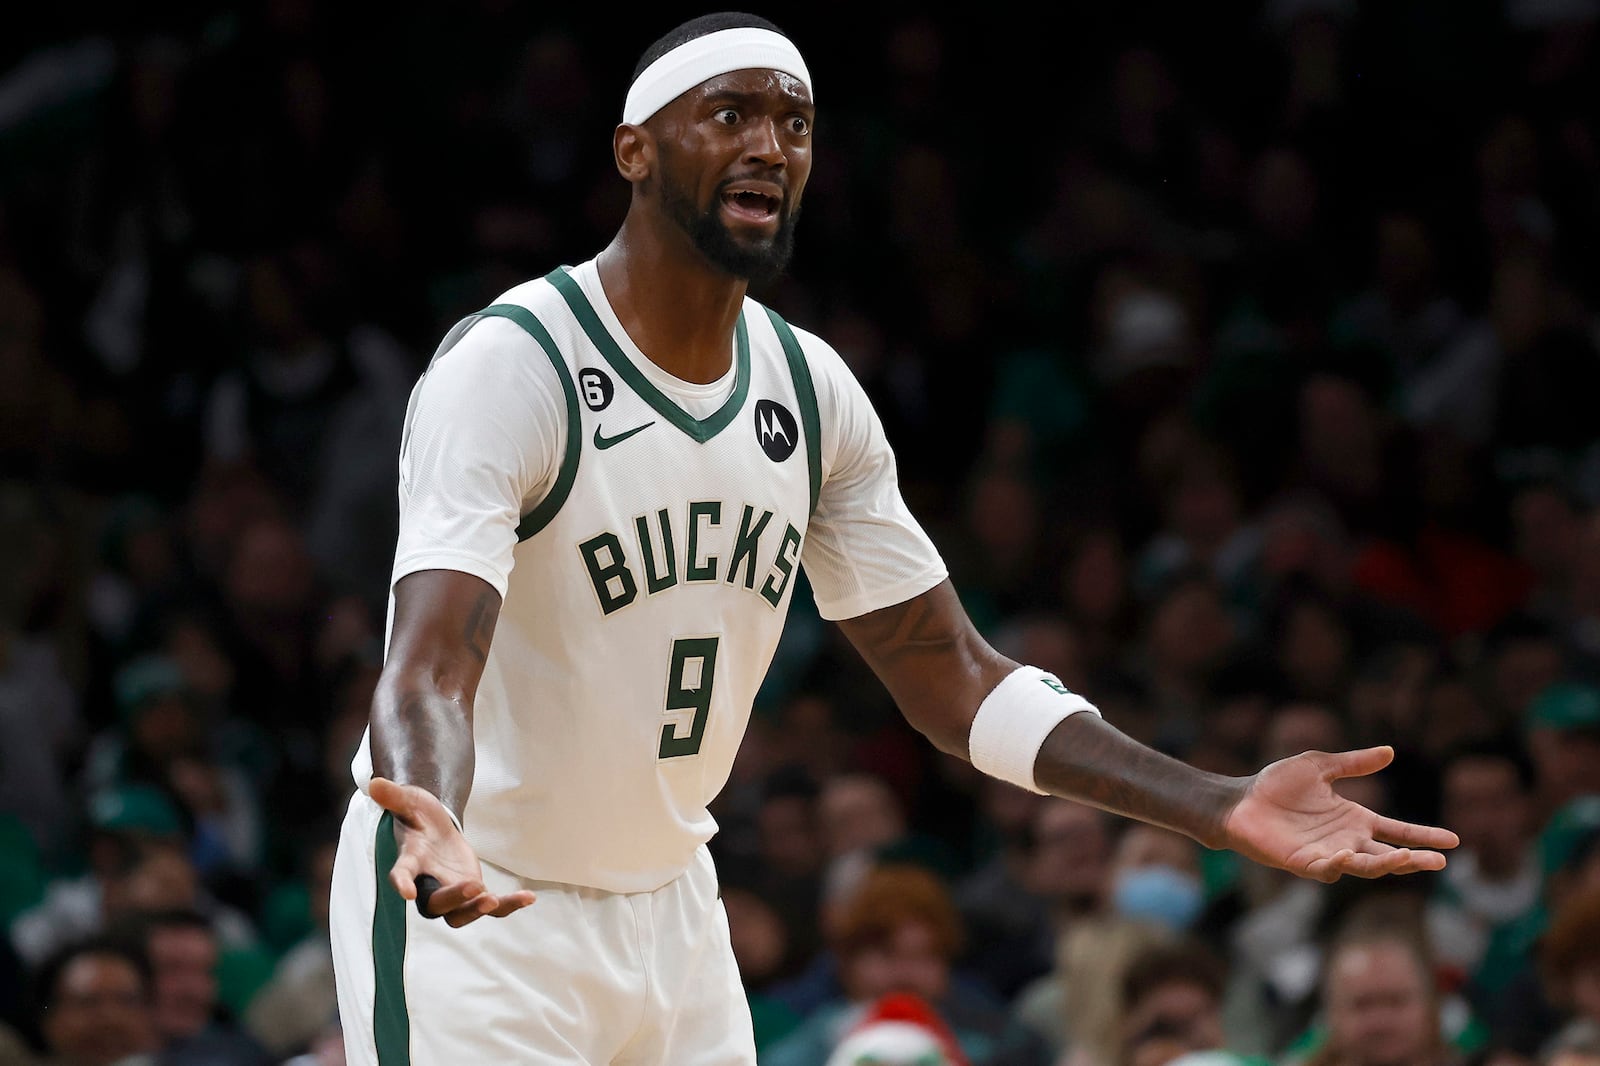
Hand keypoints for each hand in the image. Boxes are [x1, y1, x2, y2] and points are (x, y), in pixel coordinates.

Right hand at [367, 777, 535, 925]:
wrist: (434, 829)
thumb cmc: (418, 816)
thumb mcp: (410, 801)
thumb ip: (395, 797)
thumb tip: (374, 783)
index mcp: (411, 861)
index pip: (401, 875)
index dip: (402, 883)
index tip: (406, 892)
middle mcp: (427, 884)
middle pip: (436, 904)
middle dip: (455, 898)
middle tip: (475, 886)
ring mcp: (451, 892)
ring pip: (460, 915)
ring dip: (476, 911)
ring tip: (495, 900)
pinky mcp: (472, 893)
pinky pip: (490, 908)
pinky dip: (508, 906)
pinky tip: (529, 897)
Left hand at [1221, 746, 1458, 882]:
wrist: (1240, 800)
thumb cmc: (1275, 785)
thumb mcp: (1319, 766)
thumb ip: (1353, 763)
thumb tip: (1390, 752)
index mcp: (1354, 819)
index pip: (1398, 831)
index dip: (1424, 836)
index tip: (1454, 841)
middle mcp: (1347, 840)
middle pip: (1388, 854)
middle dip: (1414, 859)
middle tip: (1440, 862)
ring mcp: (1327, 855)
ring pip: (1364, 866)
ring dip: (1385, 864)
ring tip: (1407, 859)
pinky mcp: (1303, 863)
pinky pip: (1327, 870)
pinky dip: (1338, 865)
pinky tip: (1346, 854)